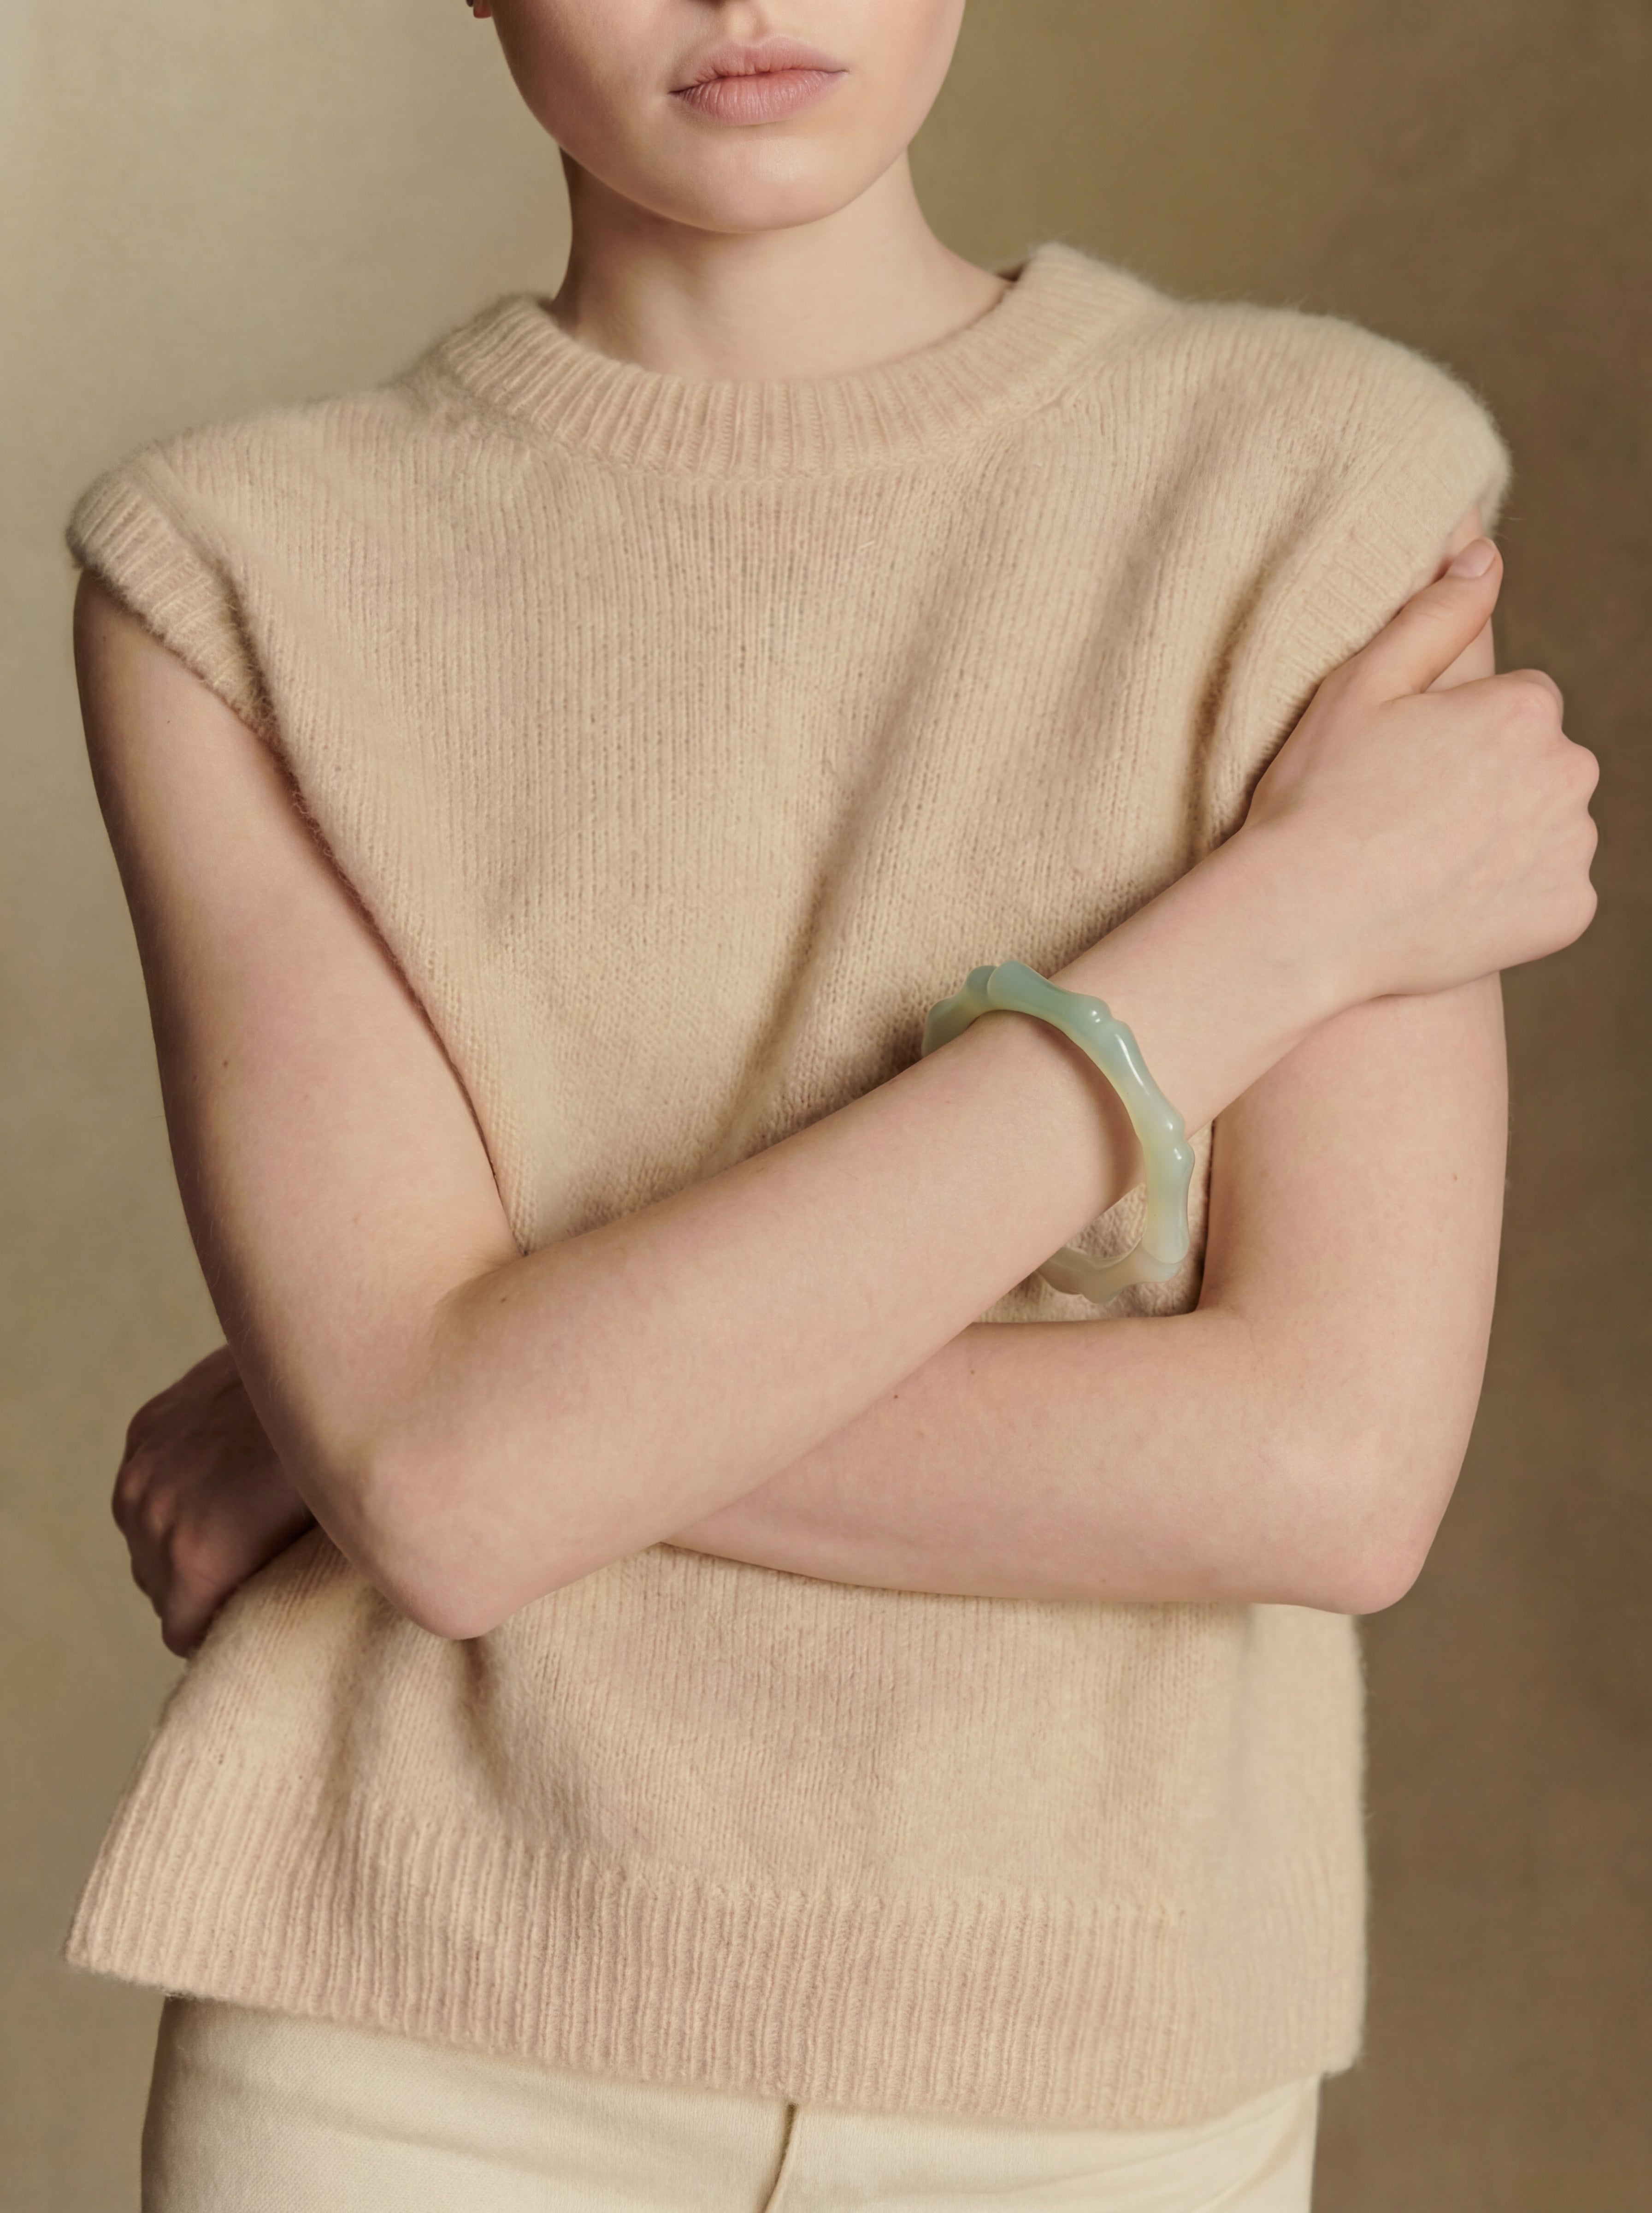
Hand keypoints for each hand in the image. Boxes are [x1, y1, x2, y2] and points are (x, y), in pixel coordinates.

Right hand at [112, 1344, 315, 1656]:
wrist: (339, 1365)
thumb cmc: (351, 1465)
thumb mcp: (327, 1548)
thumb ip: (277, 1587)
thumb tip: (278, 1604)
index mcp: (197, 1557)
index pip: (180, 1631)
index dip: (220, 1626)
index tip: (252, 1612)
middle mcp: (155, 1515)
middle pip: (158, 1587)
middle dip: (200, 1586)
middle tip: (252, 1568)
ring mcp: (145, 1466)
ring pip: (143, 1536)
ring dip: (178, 1538)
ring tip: (235, 1523)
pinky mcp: (148, 1427)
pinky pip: (144, 1483)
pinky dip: (172, 1489)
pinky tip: (218, 1478)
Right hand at [1243, 540, 1598, 1003]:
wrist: (1303, 924)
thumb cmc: (1318, 801)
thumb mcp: (1359, 687)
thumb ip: (1433, 615)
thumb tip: (1485, 552)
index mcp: (1524, 708)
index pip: (1521, 705)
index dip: (1461, 734)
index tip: (1409, 768)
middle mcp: (1568, 772)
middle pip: (1542, 765)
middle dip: (1493, 783)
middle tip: (1411, 819)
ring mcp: (1573, 849)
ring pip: (1548, 829)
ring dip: (1505, 840)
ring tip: (1424, 866)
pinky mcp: (1568, 913)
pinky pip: (1552, 896)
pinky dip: (1513, 900)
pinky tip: (1448, 904)